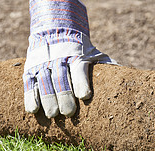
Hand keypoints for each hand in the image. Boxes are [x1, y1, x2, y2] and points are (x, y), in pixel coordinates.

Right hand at [23, 0, 114, 117]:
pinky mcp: (31, 70)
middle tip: (68, 113)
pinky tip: (33, 111)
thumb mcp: (94, 54)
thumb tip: (125, 76)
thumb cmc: (80, 51)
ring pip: (44, 82)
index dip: (81, 83)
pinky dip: (30, 97)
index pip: (79, 70)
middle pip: (60, 79)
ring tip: (53, 115)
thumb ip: (106, 66)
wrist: (55, 31)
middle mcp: (58, 60)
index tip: (84, 96)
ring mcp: (43, 65)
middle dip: (64, 96)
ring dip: (48, 99)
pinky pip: (29, 84)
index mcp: (76, 57)